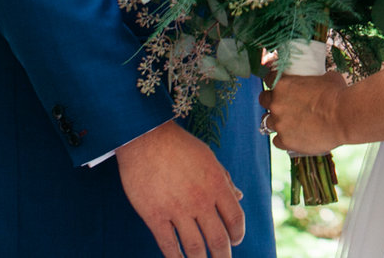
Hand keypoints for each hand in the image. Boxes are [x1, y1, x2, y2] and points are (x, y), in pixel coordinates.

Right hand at [113, 120, 243, 257]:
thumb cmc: (177, 145)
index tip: (235, 241)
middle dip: (223, 256)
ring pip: (195, 247)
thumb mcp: (208, 158)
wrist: (144, 137)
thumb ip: (224, 179)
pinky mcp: (154, 215)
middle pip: (218, 239)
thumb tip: (239, 197)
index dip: (238, 234)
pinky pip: (168, 244)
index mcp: (217, 185)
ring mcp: (177, 209)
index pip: (235, 219)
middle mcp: (200, 200)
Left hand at [259, 71, 350, 156]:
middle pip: (263, 100)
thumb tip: (321, 79)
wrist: (343, 117)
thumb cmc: (337, 94)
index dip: (275, 82)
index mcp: (282, 84)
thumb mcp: (326, 78)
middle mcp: (276, 103)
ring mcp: (279, 123)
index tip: (281, 86)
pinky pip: (277, 141)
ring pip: (267, 122)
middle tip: (283, 105)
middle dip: (271, 102)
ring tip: (288, 124)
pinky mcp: (286, 141)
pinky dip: (284, 140)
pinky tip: (293, 138)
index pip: (268, 79)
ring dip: (276, 122)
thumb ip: (315, 78)